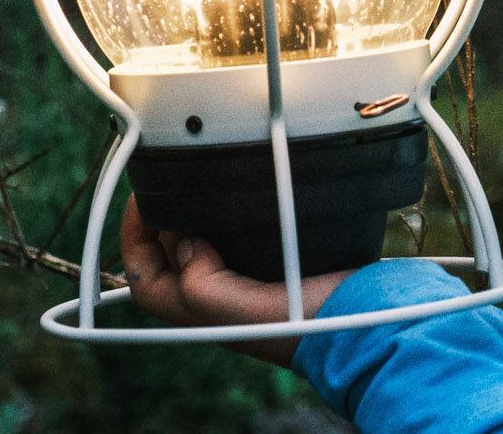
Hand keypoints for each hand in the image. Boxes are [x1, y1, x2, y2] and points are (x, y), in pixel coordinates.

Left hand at [120, 195, 355, 365]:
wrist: (368, 323)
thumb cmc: (310, 326)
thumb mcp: (245, 313)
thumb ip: (204, 287)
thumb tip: (184, 243)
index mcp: (203, 315)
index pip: (144, 277)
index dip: (134, 237)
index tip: (144, 197)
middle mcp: (219, 299)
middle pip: (170, 255)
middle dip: (163, 217)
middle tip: (168, 176)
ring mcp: (246, 281)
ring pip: (202, 242)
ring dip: (194, 212)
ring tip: (196, 178)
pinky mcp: (275, 264)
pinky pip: (237, 235)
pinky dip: (229, 213)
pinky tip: (240, 192)